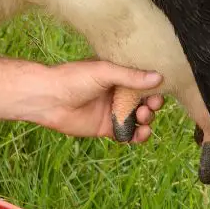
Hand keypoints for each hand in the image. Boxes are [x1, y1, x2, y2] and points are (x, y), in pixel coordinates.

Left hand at [28, 60, 164, 141]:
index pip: (143, 81)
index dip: (154, 87)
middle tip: (150, 105)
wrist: (49, 98)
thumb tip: (159, 77)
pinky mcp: (105, 128)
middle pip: (144, 101)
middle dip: (152, 104)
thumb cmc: (74, 78)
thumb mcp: (105, 72)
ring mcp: (111, 111)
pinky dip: (137, 136)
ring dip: (147, 119)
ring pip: (137, 118)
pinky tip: (141, 133)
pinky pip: (126, 134)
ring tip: (143, 117)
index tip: (160, 90)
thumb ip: (131, 76)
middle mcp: (116, 93)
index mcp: (117, 76)